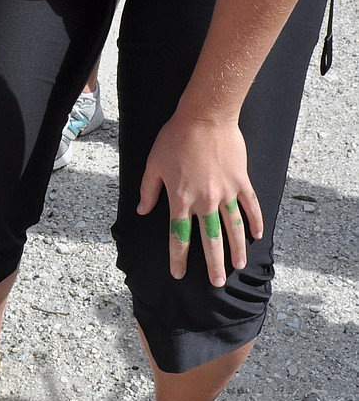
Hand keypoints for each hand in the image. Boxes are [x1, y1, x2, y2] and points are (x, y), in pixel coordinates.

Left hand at [137, 113, 262, 286]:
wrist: (205, 116)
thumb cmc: (176, 137)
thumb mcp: (154, 163)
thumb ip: (149, 190)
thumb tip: (142, 211)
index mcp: (181, 198)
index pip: (179, 236)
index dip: (178, 257)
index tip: (179, 274)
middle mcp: (205, 201)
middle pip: (211, 240)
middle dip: (214, 265)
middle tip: (218, 283)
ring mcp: (226, 192)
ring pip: (234, 228)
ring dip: (237, 250)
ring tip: (239, 266)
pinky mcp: (241, 181)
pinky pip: (251, 206)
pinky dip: (255, 222)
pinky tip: (257, 235)